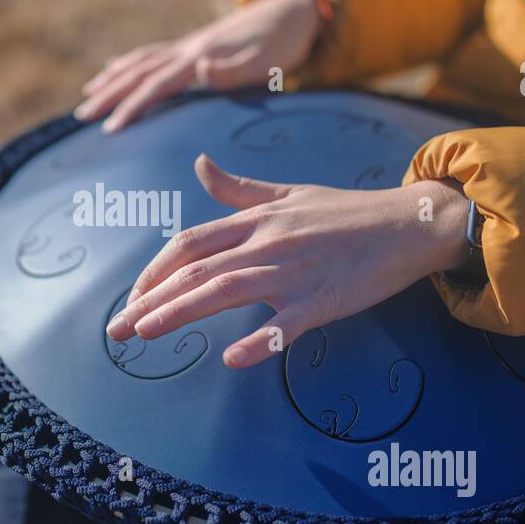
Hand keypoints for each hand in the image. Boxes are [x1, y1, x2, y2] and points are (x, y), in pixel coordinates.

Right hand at [76, 0, 323, 132]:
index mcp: (200, 56)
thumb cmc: (284, 41)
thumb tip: (201, 70)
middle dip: (108, 94)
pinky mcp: (194, 45)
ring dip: (112, 79)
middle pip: (138, 72)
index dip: (132, 106)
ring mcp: (188, 45)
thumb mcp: (268, 59)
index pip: (157, 84)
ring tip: (87, 95)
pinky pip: (151, 55)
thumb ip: (234, 69)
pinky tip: (115, 67)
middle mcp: (188, 48)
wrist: (293, 8)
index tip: (110, 128)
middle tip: (81, 117)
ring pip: (139, 62)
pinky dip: (129, 63)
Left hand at [105, 155, 469, 367]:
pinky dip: (260, 341)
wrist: (408, 223)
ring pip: (226, 291)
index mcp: (256, 220)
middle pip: (195, 272)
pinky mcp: (325, 299)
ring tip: (144, 333)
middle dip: (149, 300)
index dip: (153, 271)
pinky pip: (287, 323)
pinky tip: (232, 358)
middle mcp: (267, 242)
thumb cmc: (346, 213)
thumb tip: (198, 164)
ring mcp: (294, 271)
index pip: (189, 244)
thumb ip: (238, 188)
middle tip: (116, 330)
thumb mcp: (288, 193)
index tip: (132, 298)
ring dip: (180, 312)